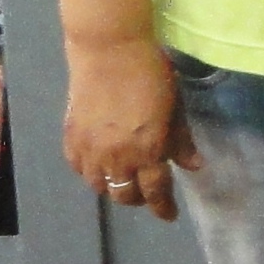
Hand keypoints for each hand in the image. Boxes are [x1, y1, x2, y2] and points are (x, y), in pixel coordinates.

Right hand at [63, 37, 199, 222]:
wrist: (109, 49)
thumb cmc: (151, 73)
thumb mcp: (175, 107)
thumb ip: (181, 140)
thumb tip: (193, 166)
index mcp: (148, 150)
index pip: (155, 191)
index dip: (162, 208)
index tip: (169, 215)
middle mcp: (116, 157)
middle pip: (125, 195)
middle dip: (139, 198)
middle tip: (148, 191)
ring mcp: (90, 149)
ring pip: (98, 186)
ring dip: (113, 187)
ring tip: (124, 178)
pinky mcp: (71, 136)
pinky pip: (78, 168)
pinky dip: (89, 172)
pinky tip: (99, 165)